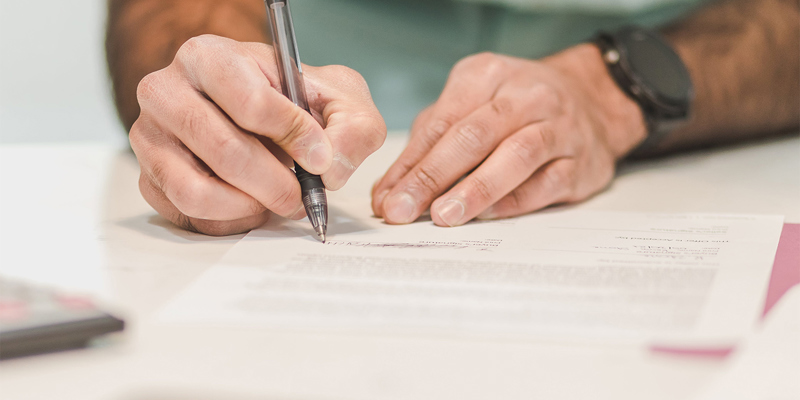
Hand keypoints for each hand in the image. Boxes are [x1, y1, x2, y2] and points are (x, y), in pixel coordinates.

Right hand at [131, 35, 384, 234]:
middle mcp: (166, 92)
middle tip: (301, 195)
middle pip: (224, 151)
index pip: (249, 101)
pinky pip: (187, 215)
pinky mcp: (149, 179)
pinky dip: (229, 220)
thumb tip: (328, 167)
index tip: (319, 156)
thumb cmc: (292, 101)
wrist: (256, 114)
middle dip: (276, 184)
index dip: (292, 136)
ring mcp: (150, 138)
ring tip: (275, 200)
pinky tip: (251, 205)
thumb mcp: (338, 98)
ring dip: (249, 206)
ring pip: (197, 191)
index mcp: (209, 57)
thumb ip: (351, 126)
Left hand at [372, 44, 646, 225]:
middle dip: (432, 177)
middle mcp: (526, 96)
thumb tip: (389, 194)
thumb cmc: (516, 107)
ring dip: (475, 190)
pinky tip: (488, 216)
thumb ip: (428, 146)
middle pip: (473, 136)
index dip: (410, 163)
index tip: (388, 197)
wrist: (592, 99)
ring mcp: (559, 127)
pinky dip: (514, 201)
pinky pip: (546, 183)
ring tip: (444, 215)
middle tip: (404, 210)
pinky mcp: (581, 161)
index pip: (441, 122)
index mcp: (487, 75)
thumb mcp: (469, 106)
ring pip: (516, 156)